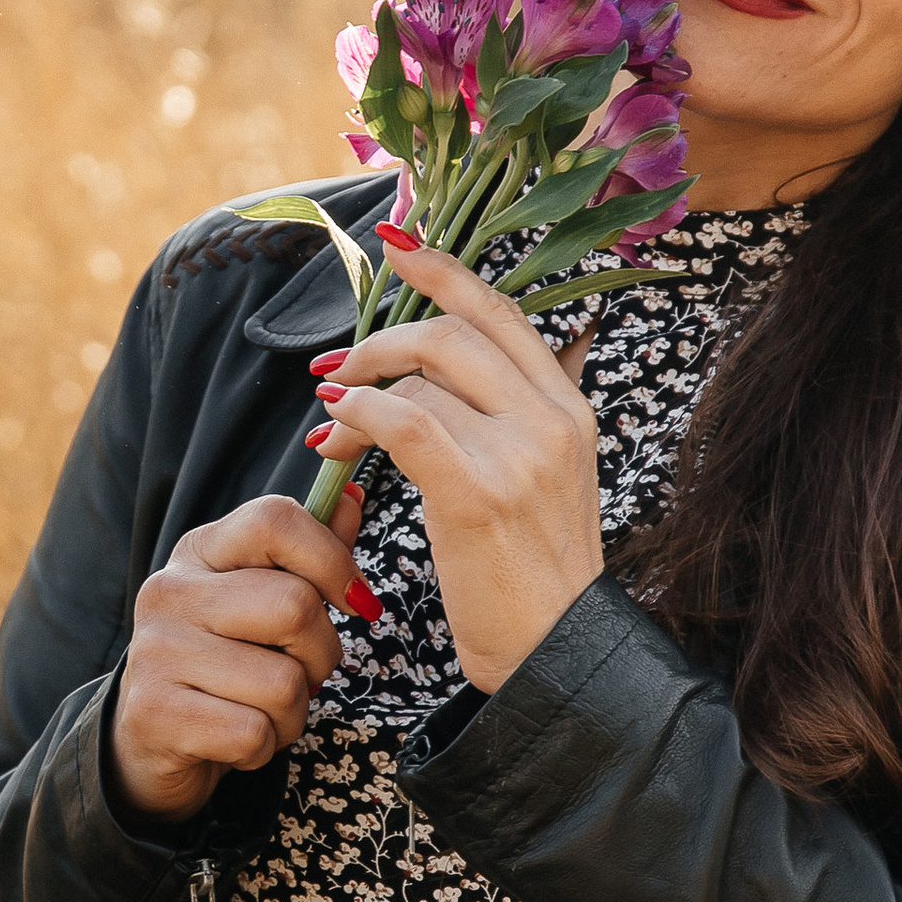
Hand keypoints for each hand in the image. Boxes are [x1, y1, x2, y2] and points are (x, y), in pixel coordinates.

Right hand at [109, 489, 372, 824]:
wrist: (149, 743)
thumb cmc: (223, 665)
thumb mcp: (261, 601)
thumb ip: (308, 553)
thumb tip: (352, 496)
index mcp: (199, 551)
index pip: (275, 519)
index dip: (333, 560)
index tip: (354, 601)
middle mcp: (170, 591)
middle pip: (295, 606)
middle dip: (321, 656)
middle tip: (300, 675)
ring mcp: (156, 651)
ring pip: (283, 683)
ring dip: (293, 715)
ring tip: (262, 712)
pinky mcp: (155, 713)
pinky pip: (254, 733)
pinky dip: (263, 748)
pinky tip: (236, 741)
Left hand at [306, 238, 602, 693]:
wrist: (557, 652)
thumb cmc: (532, 573)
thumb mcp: (544, 478)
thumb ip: (510, 417)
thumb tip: (449, 372)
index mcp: (569, 407)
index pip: (502, 312)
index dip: (445, 271)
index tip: (397, 249)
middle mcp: (552, 418)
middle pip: (451, 333)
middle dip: (379, 342)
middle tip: (334, 371)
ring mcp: (520, 453)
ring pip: (420, 378)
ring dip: (358, 392)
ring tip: (331, 429)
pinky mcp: (479, 492)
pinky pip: (404, 422)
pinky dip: (360, 416)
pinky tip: (338, 433)